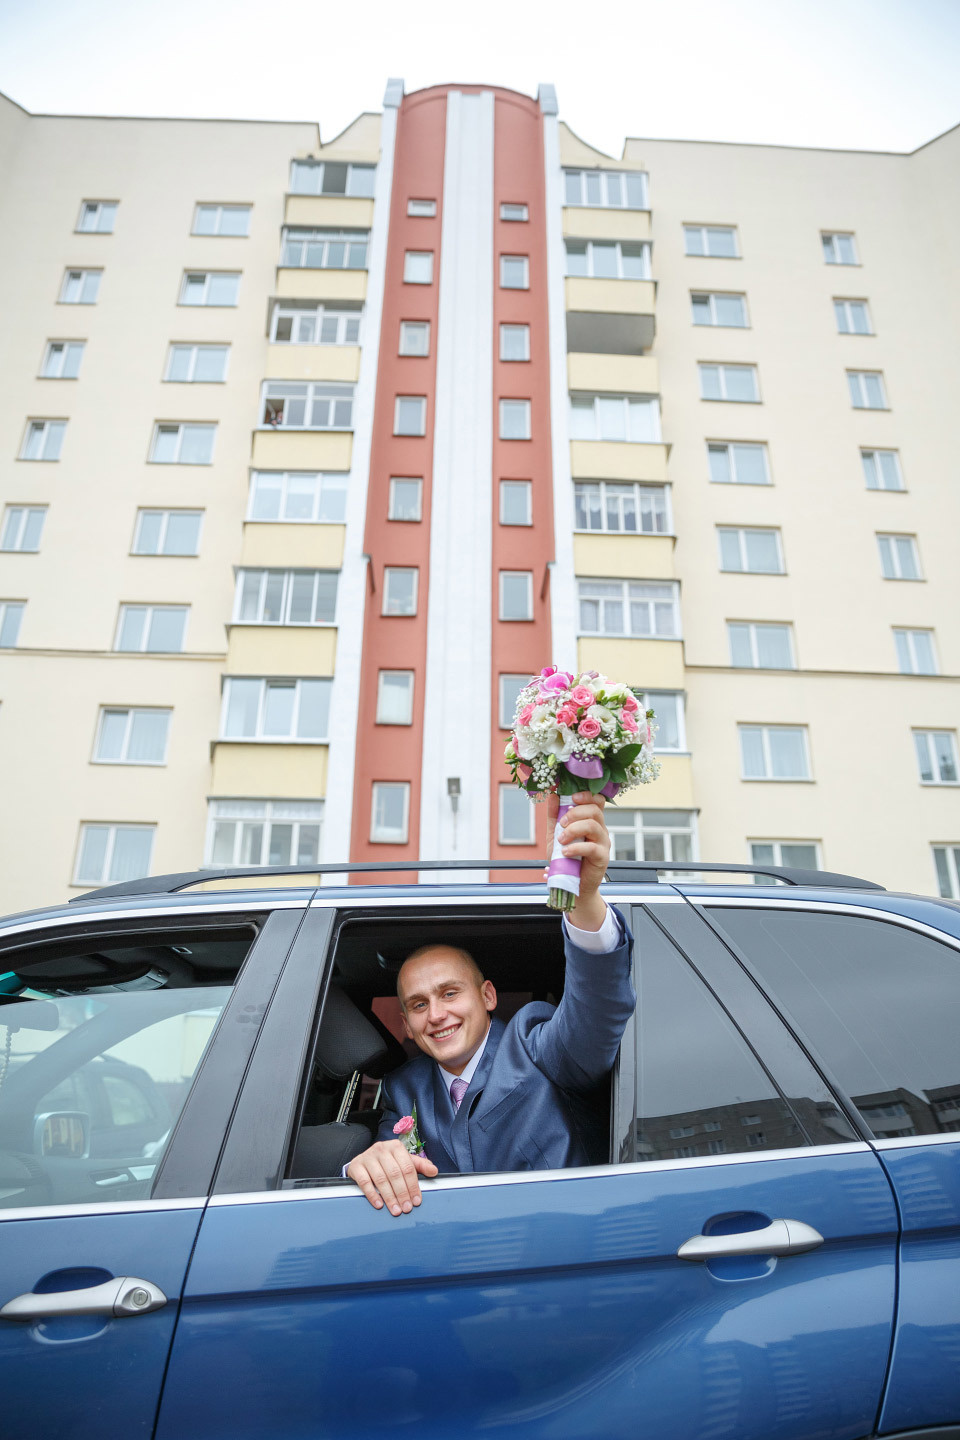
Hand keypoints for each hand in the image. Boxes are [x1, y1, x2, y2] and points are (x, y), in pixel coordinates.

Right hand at [346, 1139, 438, 1215]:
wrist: (363, 1160)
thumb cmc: (387, 1162)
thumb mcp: (404, 1161)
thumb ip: (419, 1166)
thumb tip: (434, 1171)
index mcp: (396, 1147)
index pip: (407, 1168)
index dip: (413, 1186)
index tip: (416, 1201)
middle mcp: (381, 1149)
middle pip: (395, 1174)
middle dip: (402, 1194)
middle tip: (406, 1208)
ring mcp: (368, 1157)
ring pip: (381, 1179)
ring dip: (389, 1197)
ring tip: (395, 1210)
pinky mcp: (356, 1166)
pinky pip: (365, 1182)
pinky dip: (373, 1195)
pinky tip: (379, 1205)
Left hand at [545, 791, 610, 930]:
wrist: (571, 884)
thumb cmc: (566, 859)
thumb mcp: (556, 835)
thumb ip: (555, 816)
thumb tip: (553, 796)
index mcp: (591, 821)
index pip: (597, 801)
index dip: (586, 795)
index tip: (572, 798)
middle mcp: (600, 830)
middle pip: (594, 810)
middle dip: (574, 813)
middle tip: (561, 824)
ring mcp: (603, 843)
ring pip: (593, 826)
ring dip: (573, 830)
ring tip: (561, 840)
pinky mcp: (602, 857)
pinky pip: (592, 847)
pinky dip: (575, 848)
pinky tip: (565, 852)